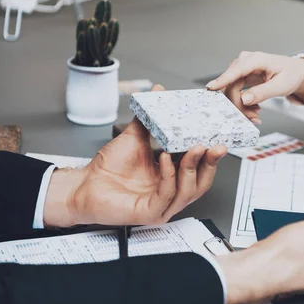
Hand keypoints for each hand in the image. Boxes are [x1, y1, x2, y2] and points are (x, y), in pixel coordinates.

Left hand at [43, 85, 226, 226]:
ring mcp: (162, 205)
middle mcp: (171, 193)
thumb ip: (150, 116)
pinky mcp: (150, 213)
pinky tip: (167, 159)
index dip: (212, 155)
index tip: (219, 138)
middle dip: (211, 163)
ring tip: (194, 148)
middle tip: (215, 145)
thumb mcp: (136, 136)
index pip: (200, 169)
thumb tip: (159, 90)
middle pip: (202, 183)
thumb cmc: (108, 168)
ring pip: (189, 191)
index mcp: (172, 177)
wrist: (84, 184)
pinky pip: (167, 195)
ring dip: (193, 168)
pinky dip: (170, 176)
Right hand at [206, 51, 303, 123]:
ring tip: (256, 115)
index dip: (222, 80)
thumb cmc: (291, 75)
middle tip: (253, 119)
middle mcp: (245, 61)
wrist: (295, 73)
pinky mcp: (241, 76)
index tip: (210, 88)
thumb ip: (263, 93)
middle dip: (239, 105)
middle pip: (232, 85)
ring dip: (241, 107)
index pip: (236, 71)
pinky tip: (255, 109)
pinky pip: (235, 92)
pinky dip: (243, 104)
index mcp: (256, 59)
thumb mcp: (281, 86)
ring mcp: (242, 68)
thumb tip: (244, 100)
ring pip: (232, 90)